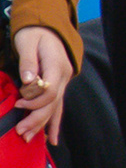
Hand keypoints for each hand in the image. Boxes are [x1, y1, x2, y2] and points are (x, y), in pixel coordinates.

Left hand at [12, 28, 72, 145]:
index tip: (18, 104)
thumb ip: (28, 61)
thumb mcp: (27, 42)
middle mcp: (64, 77)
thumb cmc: (34, 33)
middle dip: (36, 119)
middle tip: (20, 131)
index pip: (50, 91)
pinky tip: (51, 139)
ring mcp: (63, 83)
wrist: (46, 28)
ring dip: (42, 124)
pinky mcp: (59, 87)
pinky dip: (54, 124)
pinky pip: (57, 108)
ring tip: (27, 137)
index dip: (34, 101)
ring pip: (55, 108)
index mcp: (57, 66)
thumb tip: (28, 80)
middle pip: (53, 104)